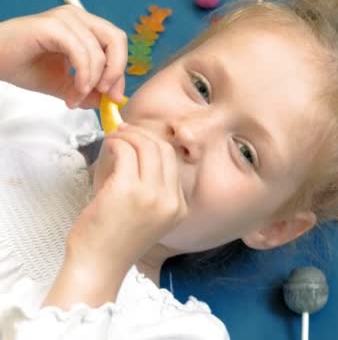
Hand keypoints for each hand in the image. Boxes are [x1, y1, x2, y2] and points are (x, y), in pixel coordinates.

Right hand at [0, 5, 126, 107]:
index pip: (117, 44)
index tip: (114, 97)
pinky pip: (81, 53)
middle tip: (105, 95)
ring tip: (76, 97)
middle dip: (116, 72)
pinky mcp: (52, 26)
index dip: (120, 71)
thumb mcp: (65, 84)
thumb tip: (112, 101)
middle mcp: (78, 18)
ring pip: (99, 52)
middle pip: (117, 40)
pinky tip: (74, 90)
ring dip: (93, 81)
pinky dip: (83, 75)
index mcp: (84, 27)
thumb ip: (90, 91)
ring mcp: (65, 19)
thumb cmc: (24, 66)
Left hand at [67, 124, 187, 274]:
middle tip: (124, 132)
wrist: (98, 266)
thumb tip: (137, 147)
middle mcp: (170, 201)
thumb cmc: (114, 242)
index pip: (174, 163)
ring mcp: (151, 196)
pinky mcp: (128, 190)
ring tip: (114, 138)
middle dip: (143, 134)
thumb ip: (150, 187)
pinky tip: (107, 147)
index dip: (155, 144)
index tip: (138, 139)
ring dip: (128, 136)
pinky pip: (126, 152)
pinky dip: (116, 144)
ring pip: (146, 146)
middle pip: (164, 150)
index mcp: (179, 208)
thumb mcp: (147, 215)